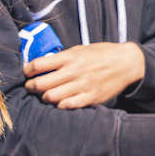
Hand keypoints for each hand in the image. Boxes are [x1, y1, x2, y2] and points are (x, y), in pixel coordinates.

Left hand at [24, 42, 144, 108]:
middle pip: (41, 84)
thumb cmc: (102, 54)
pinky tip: (61, 101)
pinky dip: (60, 105)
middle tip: (31, 87)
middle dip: (31, 86)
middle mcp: (74, 71)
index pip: (38, 64)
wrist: (127, 63)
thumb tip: (43, 64)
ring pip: (51, 97)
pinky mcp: (91, 98)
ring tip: (46, 95)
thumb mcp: (82, 49)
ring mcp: (83, 86)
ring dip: (44, 97)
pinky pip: (68, 106)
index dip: (28, 70)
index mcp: (71, 57)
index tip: (27, 72)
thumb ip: (63, 57)